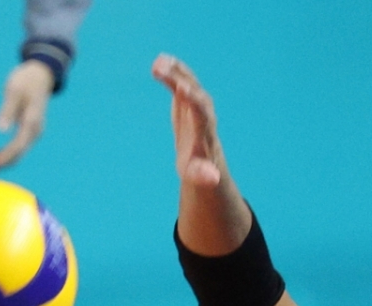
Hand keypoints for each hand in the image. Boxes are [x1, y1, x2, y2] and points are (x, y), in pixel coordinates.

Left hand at [0, 59, 53, 173]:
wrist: (41, 75)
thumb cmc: (26, 79)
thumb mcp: (14, 90)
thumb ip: (8, 110)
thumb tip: (0, 130)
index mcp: (32, 124)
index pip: (16, 148)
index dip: (1, 158)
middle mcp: (34, 133)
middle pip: (16, 156)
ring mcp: (31, 135)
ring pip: (14, 154)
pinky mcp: (26, 133)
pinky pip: (13, 148)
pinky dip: (0, 152)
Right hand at [152, 54, 222, 186]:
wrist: (202, 155)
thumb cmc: (197, 167)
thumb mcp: (198, 174)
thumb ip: (203, 174)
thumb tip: (213, 178)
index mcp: (205, 131)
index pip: (201, 113)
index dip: (193, 99)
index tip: (182, 88)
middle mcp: (204, 112)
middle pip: (193, 92)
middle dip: (179, 79)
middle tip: (162, 69)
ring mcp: (197, 101)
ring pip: (187, 81)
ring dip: (174, 70)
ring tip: (158, 63)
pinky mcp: (188, 96)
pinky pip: (180, 80)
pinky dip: (171, 70)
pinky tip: (158, 61)